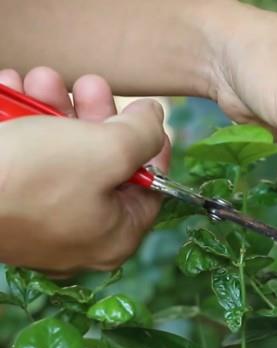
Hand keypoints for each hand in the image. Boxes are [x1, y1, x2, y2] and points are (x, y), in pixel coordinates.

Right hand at [0, 67, 169, 275]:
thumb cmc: (34, 177)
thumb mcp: (107, 150)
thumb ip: (143, 134)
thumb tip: (154, 120)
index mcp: (116, 233)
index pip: (151, 186)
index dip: (151, 145)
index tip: (146, 115)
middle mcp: (82, 232)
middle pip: (105, 164)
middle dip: (94, 114)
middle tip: (90, 84)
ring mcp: (42, 218)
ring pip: (62, 153)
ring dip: (54, 108)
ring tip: (40, 78)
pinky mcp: (9, 200)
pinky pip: (27, 157)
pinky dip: (23, 121)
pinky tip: (12, 89)